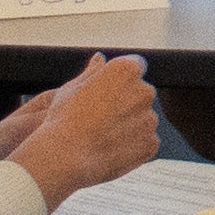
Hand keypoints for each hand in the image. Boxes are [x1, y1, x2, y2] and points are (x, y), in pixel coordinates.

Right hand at [13, 52, 162, 201]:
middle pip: (140, 93)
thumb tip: (100, 58)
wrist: (65, 156)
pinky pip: (145, 141)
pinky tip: (110, 149)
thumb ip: (92, 72)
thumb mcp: (71, 88)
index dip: (119, 79)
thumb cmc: (64, 119)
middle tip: (100, 117)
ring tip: (103, 136)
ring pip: (143, 118)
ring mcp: (150, 118)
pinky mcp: (151, 142)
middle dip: (127, 102)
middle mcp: (144, 91)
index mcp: (126, 71)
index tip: (106, 92)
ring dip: (130, 124)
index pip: (134, 66)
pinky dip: (133, 145)